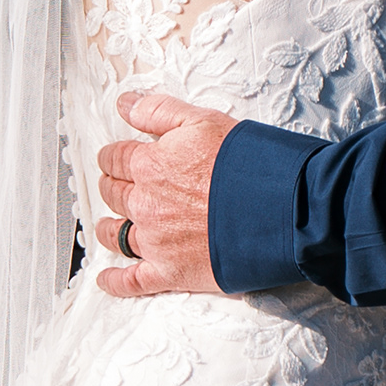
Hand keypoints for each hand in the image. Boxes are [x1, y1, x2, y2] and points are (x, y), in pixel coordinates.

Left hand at [92, 88, 235, 296]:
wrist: (280, 209)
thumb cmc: (247, 162)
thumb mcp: (202, 120)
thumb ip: (158, 111)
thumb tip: (123, 103)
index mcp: (150, 165)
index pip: (116, 158)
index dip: (113, 157)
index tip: (113, 158)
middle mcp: (146, 204)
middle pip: (114, 194)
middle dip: (113, 186)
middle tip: (115, 185)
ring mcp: (156, 241)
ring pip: (117, 235)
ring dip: (109, 228)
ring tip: (108, 225)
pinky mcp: (171, 272)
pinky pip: (133, 281)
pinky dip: (116, 282)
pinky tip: (105, 279)